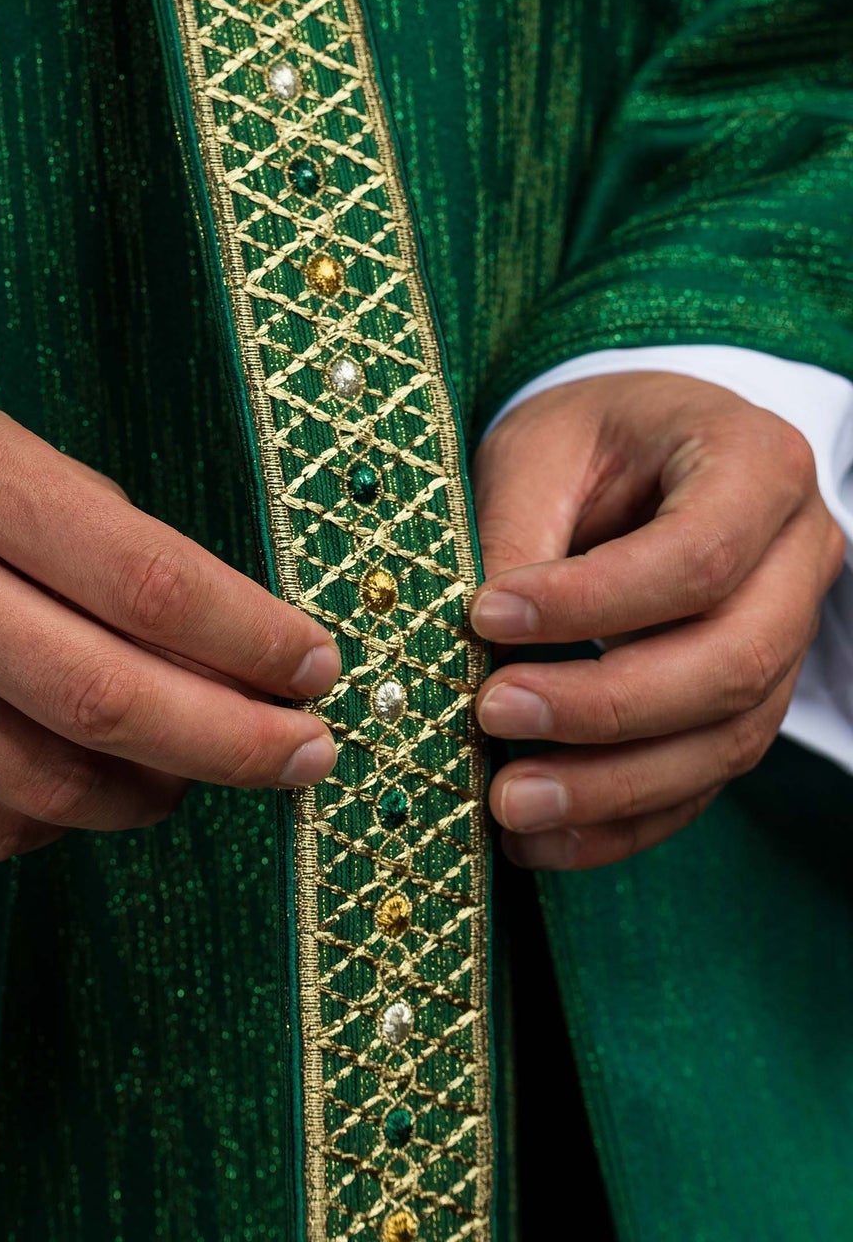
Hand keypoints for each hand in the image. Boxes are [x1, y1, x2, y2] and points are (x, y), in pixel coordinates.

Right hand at [0, 388, 339, 861]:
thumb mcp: (21, 456)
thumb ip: (122, 552)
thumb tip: (247, 667)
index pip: (148, 581)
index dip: (253, 640)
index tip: (320, 669)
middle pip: (104, 699)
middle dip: (234, 742)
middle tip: (308, 752)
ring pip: (48, 784)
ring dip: (156, 792)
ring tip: (200, 769)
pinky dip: (63, 819)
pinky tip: (95, 784)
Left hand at [469, 371, 844, 869]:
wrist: (648, 447)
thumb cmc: (593, 437)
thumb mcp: (543, 446)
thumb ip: (516, 531)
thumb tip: (477, 642)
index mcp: (758, 464)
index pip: (695, 556)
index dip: (592, 602)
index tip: (486, 616)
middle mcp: (798, 555)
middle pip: (731, 661)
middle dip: (605, 707)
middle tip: (492, 715)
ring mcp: (790, 638)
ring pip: (726, 738)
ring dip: (613, 787)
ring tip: (509, 802)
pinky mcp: (752, 703)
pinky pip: (704, 781)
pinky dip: (623, 821)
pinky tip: (543, 839)